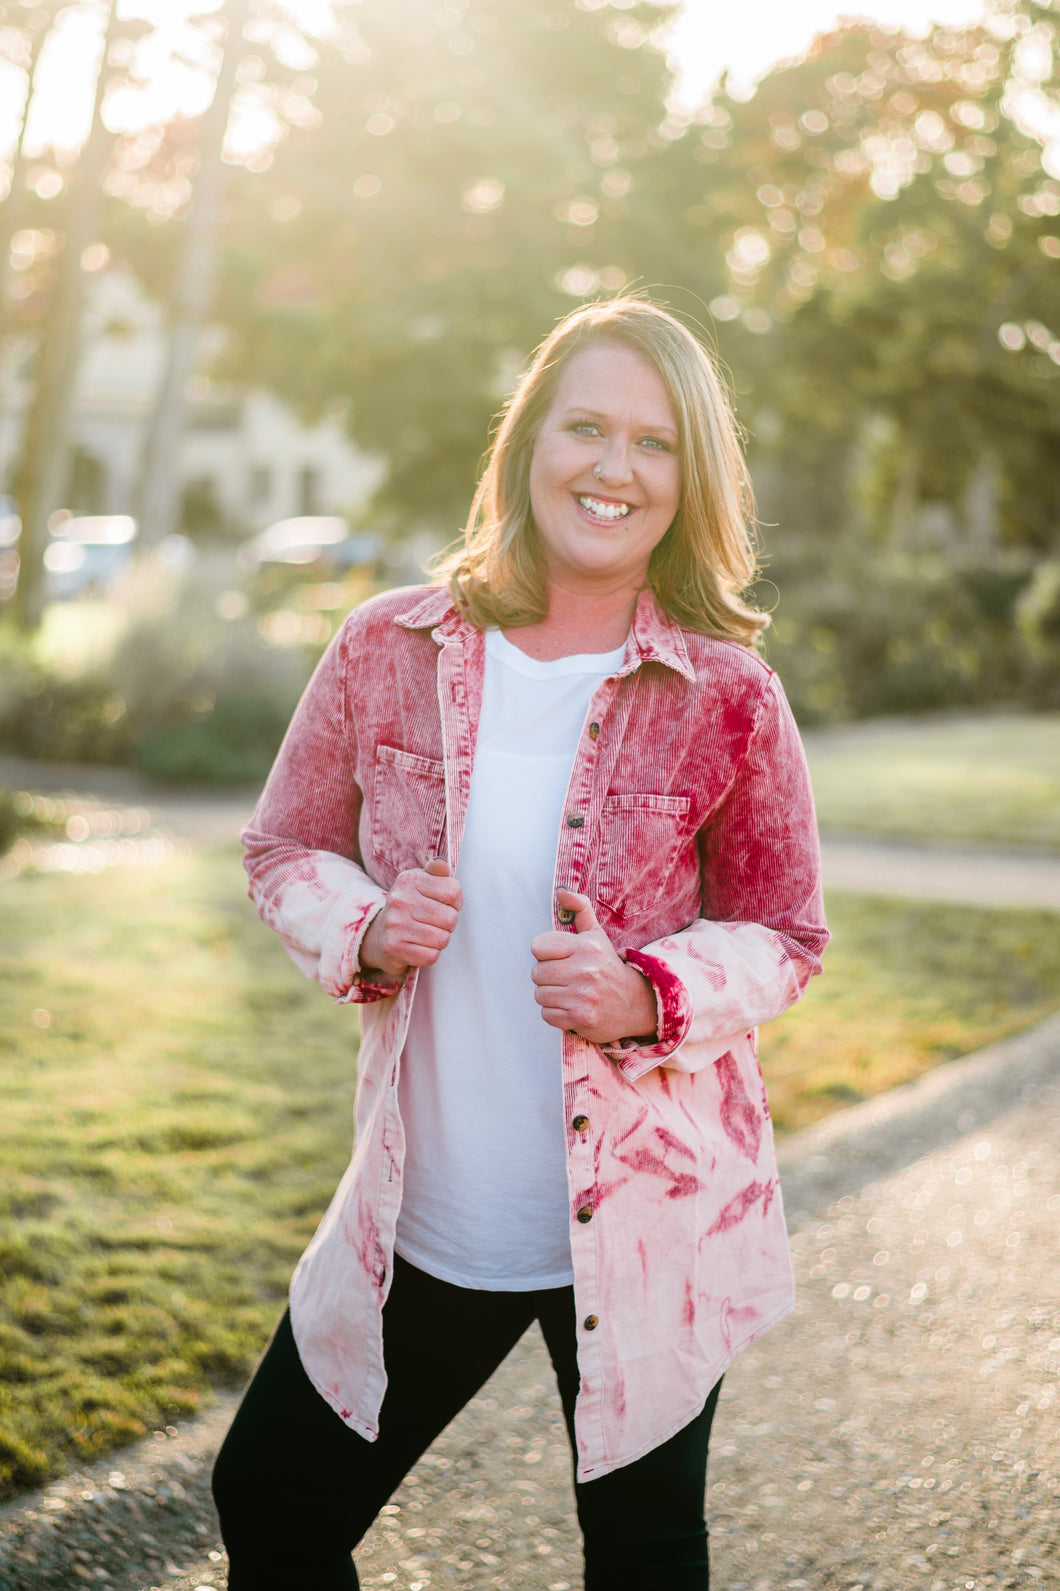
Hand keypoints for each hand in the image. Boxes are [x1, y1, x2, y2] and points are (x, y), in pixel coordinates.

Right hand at [360, 858, 462, 977]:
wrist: (378, 935)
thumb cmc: (409, 907)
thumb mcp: (420, 883)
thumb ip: (436, 872)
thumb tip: (442, 864)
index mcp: (409, 880)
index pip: (453, 892)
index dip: (456, 903)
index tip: (445, 905)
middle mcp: (399, 900)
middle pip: (450, 918)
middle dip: (448, 924)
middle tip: (435, 923)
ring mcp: (395, 924)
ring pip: (442, 939)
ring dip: (440, 940)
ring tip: (427, 935)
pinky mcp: (394, 947)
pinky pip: (431, 956)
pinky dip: (430, 954)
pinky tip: (418, 947)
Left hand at [530, 888, 657, 1044]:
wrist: (635, 1004)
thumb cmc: (607, 966)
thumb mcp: (596, 935)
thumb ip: (579, 909)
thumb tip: (560, 891)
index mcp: (586, 946)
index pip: (538, 946)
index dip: (546, 954)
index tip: (561, 958)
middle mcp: (586, 970)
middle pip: (536, 973)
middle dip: (547, 976)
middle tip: (566, 978)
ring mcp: (583, 996)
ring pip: (540, 994)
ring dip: (551, 996)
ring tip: (570, 993)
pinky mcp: (581, 1019)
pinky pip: (547, 1014)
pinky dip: (556, 1013)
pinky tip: (572, 1008)